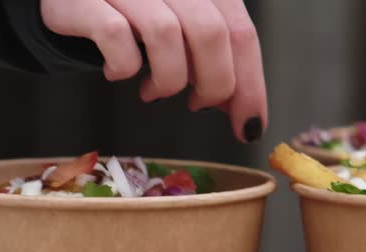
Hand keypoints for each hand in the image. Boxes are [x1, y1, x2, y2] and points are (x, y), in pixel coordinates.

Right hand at [40, 0, 267, 142]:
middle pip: (211, 33)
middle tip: (198, 104)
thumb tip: (242, 108)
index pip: (240, 30)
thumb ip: (214, 56)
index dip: (250, 84)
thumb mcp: (181, 26)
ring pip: (166, 34)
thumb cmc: (130, 13)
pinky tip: (118, 72)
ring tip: (155, 90)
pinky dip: (123, 66)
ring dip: (168, 79)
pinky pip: (114, 35)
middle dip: (213, 85)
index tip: (249, 124)